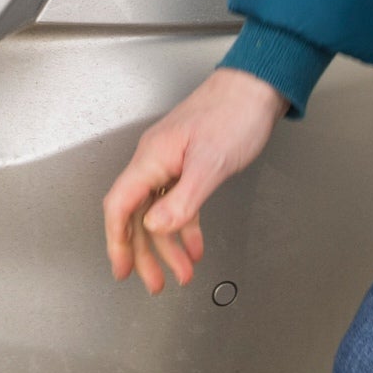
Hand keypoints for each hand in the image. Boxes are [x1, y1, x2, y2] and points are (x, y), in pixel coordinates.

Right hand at [102, 68, 285, 293]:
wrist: (255, 89)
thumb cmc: (233, 115)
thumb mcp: (210, 163)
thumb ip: (182, 199)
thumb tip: (155, 227)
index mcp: (152, 159)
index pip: (121, 206)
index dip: (117, 240)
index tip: (122, 268)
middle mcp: (154, 161)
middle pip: (137, 215)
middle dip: (143, 253)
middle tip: (152, 282)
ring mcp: (170, 163)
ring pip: (158, 212)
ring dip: (167, 245)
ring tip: (180, 273)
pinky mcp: (188, 164)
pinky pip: (178, 202)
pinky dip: (185, 226)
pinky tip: (194, 245)